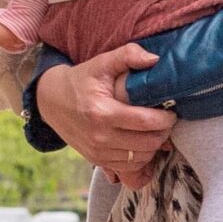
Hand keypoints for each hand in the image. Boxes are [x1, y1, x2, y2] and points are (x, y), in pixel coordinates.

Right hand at [36, 45, 173, 188]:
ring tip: (156, 131)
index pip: (146, 122)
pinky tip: (143, 143)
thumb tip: (154, 59)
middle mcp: (99, 136)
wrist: (51, 101)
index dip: (166, 119)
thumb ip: (128, 55)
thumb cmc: (81, 80)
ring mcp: (97, 151)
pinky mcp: (96, 160)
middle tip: (167, 121)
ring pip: (141, 158)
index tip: (171, 111)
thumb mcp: (102, 63)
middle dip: (163, 132)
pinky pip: (128, 166)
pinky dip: (141, 158)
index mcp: (102, 113)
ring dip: (155, 146)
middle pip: (147, 143)